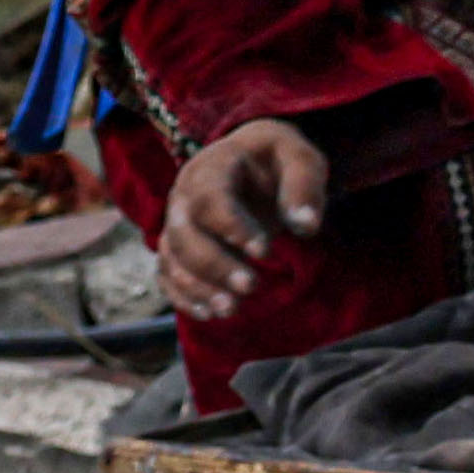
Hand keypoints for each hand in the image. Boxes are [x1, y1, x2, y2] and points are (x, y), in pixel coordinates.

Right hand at [154, 120, 328, 320]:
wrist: (252, 160)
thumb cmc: (278, 161)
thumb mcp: (300, 158)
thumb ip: (304, 186)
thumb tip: (305, 226)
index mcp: (212, 167)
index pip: (210, 197)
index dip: (232, 226)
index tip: (265, 251)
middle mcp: (184, 195)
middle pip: (185, 233)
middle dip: (214, 264)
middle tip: (251, 286)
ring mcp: (176, 222)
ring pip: (174, 258)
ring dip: (199, 287)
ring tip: (232, 309)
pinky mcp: (178, 247)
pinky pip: (168, 274)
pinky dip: (184, 296)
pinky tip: (210, 314)